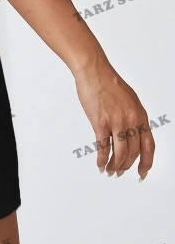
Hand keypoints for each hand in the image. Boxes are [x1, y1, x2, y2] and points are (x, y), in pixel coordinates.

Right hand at [74, 61, 154, 178]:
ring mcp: (116, 122)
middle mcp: (131, 121)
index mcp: (140, 115)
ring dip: (115, 166)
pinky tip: (100, 164)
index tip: (142, 172)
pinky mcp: (101, 123)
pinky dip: (102, 159)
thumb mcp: (130, 99)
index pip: (148, 146)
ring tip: (110, 171)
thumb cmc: (108, 82)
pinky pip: (104, 147)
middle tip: (120, 172)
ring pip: (120, 153)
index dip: (146, 162)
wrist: (94, 71)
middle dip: (126, 166)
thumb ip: (132, 117)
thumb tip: (131, 132)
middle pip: (133, 152)